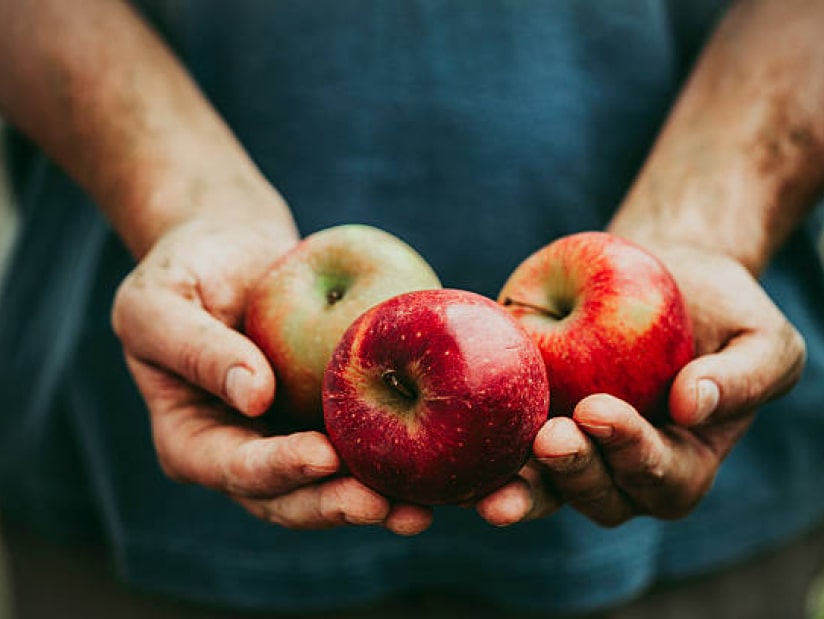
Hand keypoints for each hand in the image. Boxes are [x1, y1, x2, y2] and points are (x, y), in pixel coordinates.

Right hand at [112, 216, 432, 534]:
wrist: (231, 250)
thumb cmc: (183, 271)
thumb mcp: (159, 303)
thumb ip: (196, 349)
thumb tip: (254, 395)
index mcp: (193, 441)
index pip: (235, 467)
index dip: (278, 469)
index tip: (322, 456)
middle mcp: (244, 452)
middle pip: (289, 497)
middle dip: (335, 505)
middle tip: (384, 505)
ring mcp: (289, 439)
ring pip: (332, 485)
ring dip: (374, 501)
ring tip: (420, 511)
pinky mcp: (328, 418)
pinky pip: (362, 444)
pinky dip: (395, 460)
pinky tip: (435, 465)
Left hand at [476, 244, 805, 526]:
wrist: (659, 272)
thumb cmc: (719, 309)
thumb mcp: (761, 338)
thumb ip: (744, 378)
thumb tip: (692, 406)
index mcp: (682, 461)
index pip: (660, 476)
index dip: (631, 452)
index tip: (600, 411)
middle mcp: (622, 467)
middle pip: (600, 496)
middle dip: (574, 472)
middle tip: (550, 437)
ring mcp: (573, 449)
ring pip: (547, 489)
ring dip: (523, 487)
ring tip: (497, 479)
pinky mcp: (530, 420)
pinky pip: (506, 450)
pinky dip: (484, 458)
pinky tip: (462, 450)